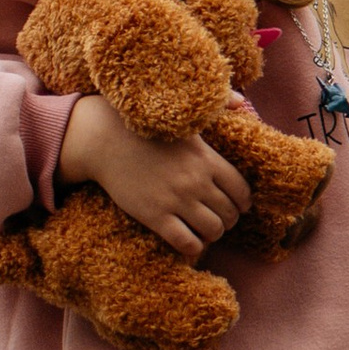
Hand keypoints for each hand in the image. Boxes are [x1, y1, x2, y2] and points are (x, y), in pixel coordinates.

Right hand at [57, 97, 252, 261]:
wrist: (105, 140)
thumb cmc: (147, 129)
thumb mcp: (186, 120)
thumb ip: (220, 107)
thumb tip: (244, 102)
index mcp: (208, 160)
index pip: (242, 191)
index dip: (243, 202)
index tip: (238, 205)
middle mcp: (196, 182)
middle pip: (230, 213)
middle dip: (229, 220)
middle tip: (220, 218)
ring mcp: (176, 200)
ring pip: (213, 230)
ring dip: (213, 234)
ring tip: (205, 230)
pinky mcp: (155, 216)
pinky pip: (187, 243)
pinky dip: (194, 247)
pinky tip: (190, 241)